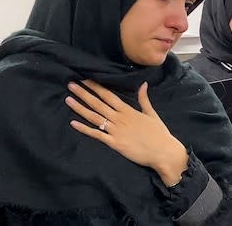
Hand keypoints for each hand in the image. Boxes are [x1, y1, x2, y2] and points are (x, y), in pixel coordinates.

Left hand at [65, 80, 187, 185]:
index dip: (96, 87)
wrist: (163, 152)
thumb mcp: (152, 114)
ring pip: (94, 117)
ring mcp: (116, 131)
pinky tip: (73, 123)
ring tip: (68, 99)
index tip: (85, 79)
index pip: (108, 95)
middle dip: (84, 93)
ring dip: (80, 108)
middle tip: (71, 84)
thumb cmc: (159, 133)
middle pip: (98, 104)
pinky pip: (96, 135)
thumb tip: (143, 84)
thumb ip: (144, 99)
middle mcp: (120, 118)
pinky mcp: (114, 143)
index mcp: (128, 110)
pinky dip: (84, 129)